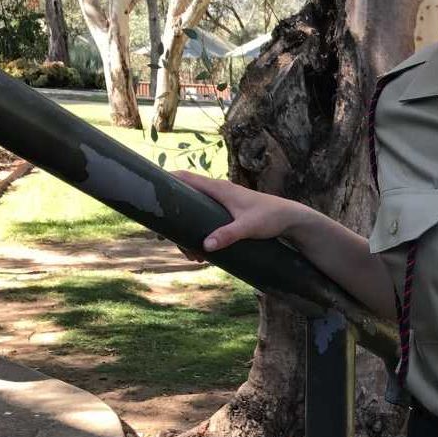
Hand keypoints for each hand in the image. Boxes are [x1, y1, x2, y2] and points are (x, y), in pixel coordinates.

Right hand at [170, 170, 300, 255]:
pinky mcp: (226, 215)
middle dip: (175, 223)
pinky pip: (205, 223)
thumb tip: (205, 246)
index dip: (165, 181)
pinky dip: (200, 237)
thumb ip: (228, 234)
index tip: (148, 193)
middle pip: (184, 203)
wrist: (289, 219)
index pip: (186, 179)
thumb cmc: (270, 217)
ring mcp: (221, 204)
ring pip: (194, 216)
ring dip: (188, 236)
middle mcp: (217, 193)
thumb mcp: (248, 227)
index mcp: (219, 189)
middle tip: (170, 242)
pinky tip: (203, 254)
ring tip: (193, 257)